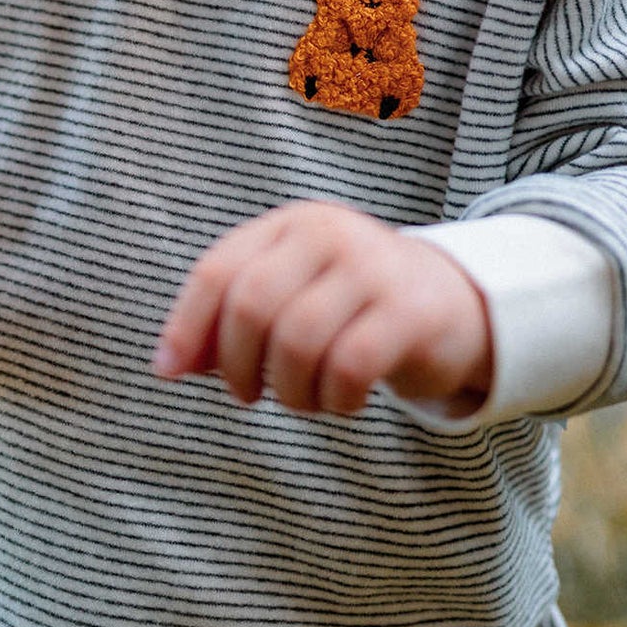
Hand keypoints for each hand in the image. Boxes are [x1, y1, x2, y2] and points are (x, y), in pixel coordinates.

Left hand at [154, 201, 492, 415]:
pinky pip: (349, 365)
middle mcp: (330, 235)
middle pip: (252, 305)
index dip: (186, 326)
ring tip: (305, 399)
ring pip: (298, 340)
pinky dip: (335, 398)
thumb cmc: (355, 306)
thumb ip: (232, 323)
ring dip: (290, 390)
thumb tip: (170, 364)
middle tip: (250, 394)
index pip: (218, 270)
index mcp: (291, 225)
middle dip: (239, 365)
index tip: (171, 372)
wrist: (456, 302)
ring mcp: (373, 268)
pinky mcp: (411, 310)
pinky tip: (345, 400)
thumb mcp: (292, 297)